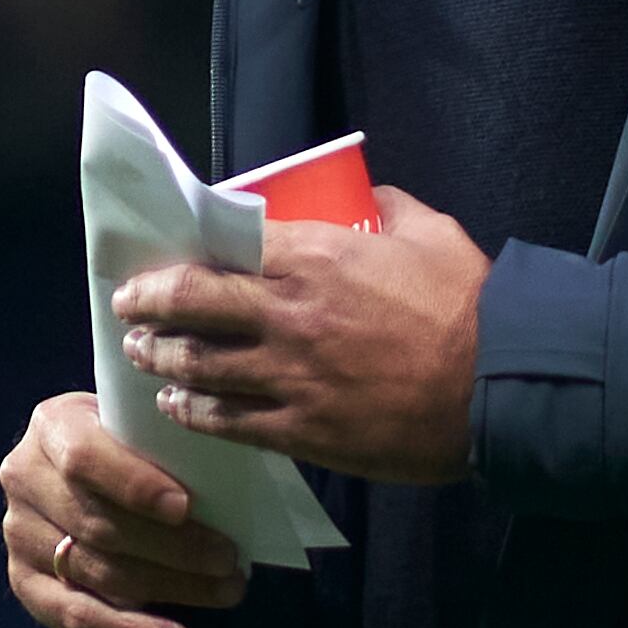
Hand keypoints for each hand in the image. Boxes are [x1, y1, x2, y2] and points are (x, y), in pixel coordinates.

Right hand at [0, 390, 246, 627]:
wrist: (77, 466)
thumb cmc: (125, 440)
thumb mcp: (134, 422)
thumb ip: (159, 441)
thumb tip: (223, 480)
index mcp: (51, 427)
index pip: (83, 459)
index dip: (133, 486)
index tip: (186, 508)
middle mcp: (24, 479)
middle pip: (96, 525)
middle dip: (171, 548)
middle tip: (228, 560)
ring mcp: (19, 535)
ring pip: (95, 573)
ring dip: (167, 588)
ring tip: (224, 592)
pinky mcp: (25, 582)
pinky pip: (77, 618)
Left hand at [113, 187, 486, 483]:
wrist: (501, 387)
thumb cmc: (470, 304)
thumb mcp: (432, 233)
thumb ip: (390, 209)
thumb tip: (371, 197)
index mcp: (314, 256)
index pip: (224, 247)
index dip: (181, 255)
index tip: (160, 259)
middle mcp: (287, 313)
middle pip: (193, 302)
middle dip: (148, 302)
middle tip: (126, 304)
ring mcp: (290, 376)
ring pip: (200, 366)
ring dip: (162, 358)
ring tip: (142, 356)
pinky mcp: (304, 430)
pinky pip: (231, 422)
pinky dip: (197, 414)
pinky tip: (179, 410)